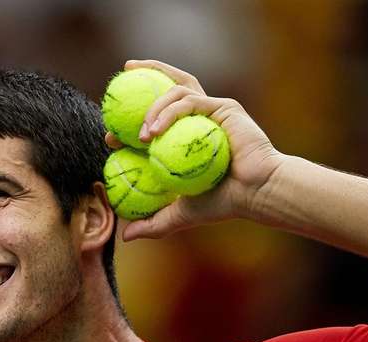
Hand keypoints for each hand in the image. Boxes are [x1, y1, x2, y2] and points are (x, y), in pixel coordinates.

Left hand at [105, 59, 283, 240]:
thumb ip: (154, 223)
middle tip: (115, 100)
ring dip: (153, 108)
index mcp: (189, 136)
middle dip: (142, 78)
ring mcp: (212, 109)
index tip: (111, 139)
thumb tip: (125, 236)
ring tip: (140, 135)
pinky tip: (154, 130)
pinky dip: (168, 112)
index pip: (157, 119)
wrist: (256, 193)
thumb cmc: (224, 203)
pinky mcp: (223, 106)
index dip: (131, 123)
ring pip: (176, 91)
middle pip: (169, 85)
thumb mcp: (180, 214)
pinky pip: (189, 102)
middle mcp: (199, 118)